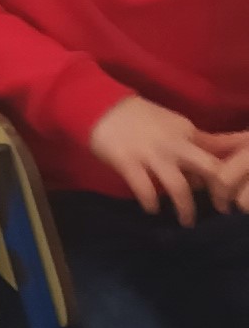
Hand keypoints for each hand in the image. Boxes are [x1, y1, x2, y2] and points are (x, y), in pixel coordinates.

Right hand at [85, 93, 248, 223]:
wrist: (98, 105)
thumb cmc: (138, 117)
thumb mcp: (173, 125)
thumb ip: (193, 143)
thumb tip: (215, 166)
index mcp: (187, 132)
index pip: (218, 156)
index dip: (227, 177)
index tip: (228, 193)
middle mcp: (175, 143)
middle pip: (210, 170)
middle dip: (219, 192)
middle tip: (220, 209)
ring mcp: (151, 154)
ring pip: (180, 186)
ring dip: (186, 208)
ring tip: (186, 222)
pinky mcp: (128, 162)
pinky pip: (145, 190)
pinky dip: (151, 203)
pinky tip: (152, 209)